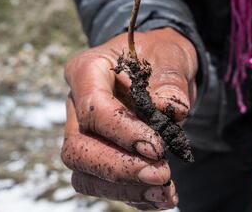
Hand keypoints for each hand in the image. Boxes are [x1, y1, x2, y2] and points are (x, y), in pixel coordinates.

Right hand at [62, 27, 197, 209]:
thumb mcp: (170, 56)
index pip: (93, 108)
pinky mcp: (98, 150)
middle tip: (161, 174)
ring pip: (84, 171)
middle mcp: (77, 104)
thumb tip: (174, 112)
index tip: (157, 147)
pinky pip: (101, 182)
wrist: (158, 63)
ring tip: (165, 193)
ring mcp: (84, 130)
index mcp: (88, 70)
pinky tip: (160, 196)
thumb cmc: (159, 54)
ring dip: (124, 188)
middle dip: (118, 167)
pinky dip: (131, 194)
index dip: (122, 132)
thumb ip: (171, 82)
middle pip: (78, 148)